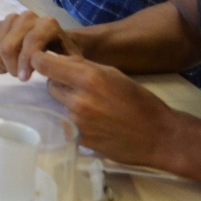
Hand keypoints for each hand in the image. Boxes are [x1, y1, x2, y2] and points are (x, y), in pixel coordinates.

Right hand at [0, 11, 81, 80]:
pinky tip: (9, 64)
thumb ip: (63, 64)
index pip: (31, 41)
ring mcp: (11, 19)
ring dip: (5, 65)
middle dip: (12, 66)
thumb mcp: (72, 62)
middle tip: (22, 76)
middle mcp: (28, 16)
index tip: (24, 79)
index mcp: (48, 23)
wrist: (54, 43)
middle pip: (8, 46)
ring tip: (18, 70)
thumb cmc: (64, 55)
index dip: (25, 61)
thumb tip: (48, 69)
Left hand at [33, 50, 182, 168]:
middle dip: (59, 83)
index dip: (40, 60)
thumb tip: (60, 61)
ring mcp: (77, 122)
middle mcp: (78, 99)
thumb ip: (84, 67)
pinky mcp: (79, 139)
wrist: (160, 137)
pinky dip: (74, 120)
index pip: (44, 64)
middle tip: (78, 86)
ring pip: (58, 104)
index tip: (43, 61)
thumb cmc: (140, 101)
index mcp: (88, 77)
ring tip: (92, 105)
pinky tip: (94, 121)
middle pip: (50, 84)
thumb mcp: (113, 74)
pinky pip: (67, 122)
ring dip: (68, 102)